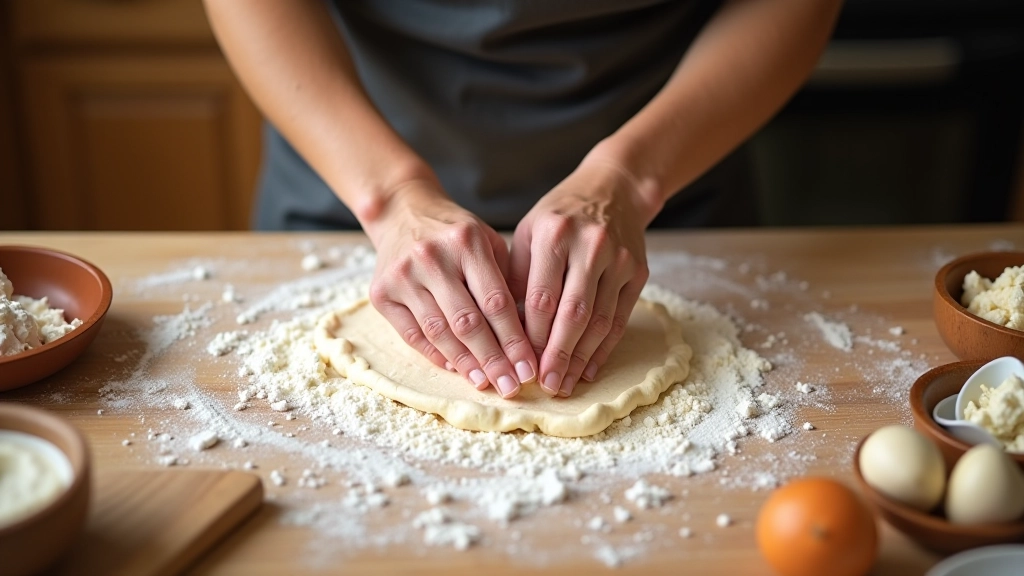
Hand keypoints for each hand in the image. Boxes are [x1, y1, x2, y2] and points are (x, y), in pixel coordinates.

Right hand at [365, 179, 537, 398]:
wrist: (402, 211)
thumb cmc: (456, 233)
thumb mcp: (487, 241)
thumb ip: (506, 279)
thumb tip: (528, 336)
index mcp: (466, 241)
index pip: (496, 301)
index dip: (514, 340)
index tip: (528, 368)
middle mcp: (431, 257)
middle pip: (467, 322)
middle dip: (492, 360)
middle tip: (510, 387)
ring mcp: (402, 275)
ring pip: (438, 332)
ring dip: (465, 364)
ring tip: (486, 383)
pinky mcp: (380, 292)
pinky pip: (412, 334)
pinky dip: (436, 355)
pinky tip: (456, 369)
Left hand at [509, 159, 654, 397]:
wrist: (614, 188)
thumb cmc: (559, 216)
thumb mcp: (528, 232)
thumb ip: (517, 275)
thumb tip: (506, 329)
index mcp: (555, 233)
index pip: (541, 296)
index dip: (532, 335)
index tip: (521, 362)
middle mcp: (590, 245)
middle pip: (573, 313)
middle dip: (558, 354)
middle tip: (546, 385)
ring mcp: (619, 259)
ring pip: (600, 320)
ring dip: (581, 358)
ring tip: (565, 384)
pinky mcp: (638, 271)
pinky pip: (620, 318)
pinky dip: (604, 347)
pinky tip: (589, 368)